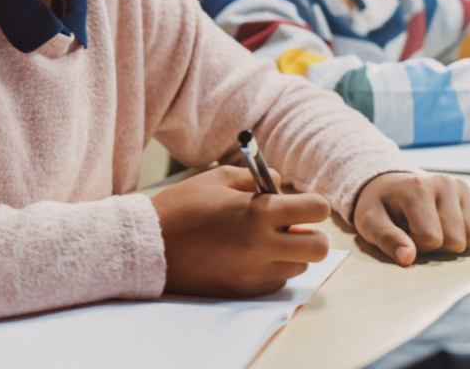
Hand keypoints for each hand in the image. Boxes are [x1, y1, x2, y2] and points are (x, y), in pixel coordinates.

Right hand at [150, 165, 329, 296]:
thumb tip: (281, 186)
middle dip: (311, 235)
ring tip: (262, 241)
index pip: (316, 209)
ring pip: (298, 266)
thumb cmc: (182, 206)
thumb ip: (257, 179)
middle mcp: (263, 246)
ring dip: (290, 253)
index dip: (312, 204)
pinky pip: (276, 280)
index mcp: (259, 212)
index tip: (301, 204)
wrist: (149, 246)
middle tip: (290, 227)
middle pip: (320, 247)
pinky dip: (270, 268)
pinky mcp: (244, 290)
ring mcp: (255, 272)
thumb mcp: (218, 179)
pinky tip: (247, 256)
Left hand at [353, 172, 469, 265]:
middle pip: (457, 241)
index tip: (404, 235)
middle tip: (419, 231)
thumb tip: (408, 258)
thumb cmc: (380, 207)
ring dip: (455, 242)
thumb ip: (386, 239)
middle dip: (437, 246)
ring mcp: (463, 187)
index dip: (416, 246)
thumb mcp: (370, 223)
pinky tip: (450, 225)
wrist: (390, 186)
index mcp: (418, 188)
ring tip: (434, 227)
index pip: (430, 238)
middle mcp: (445, 183)